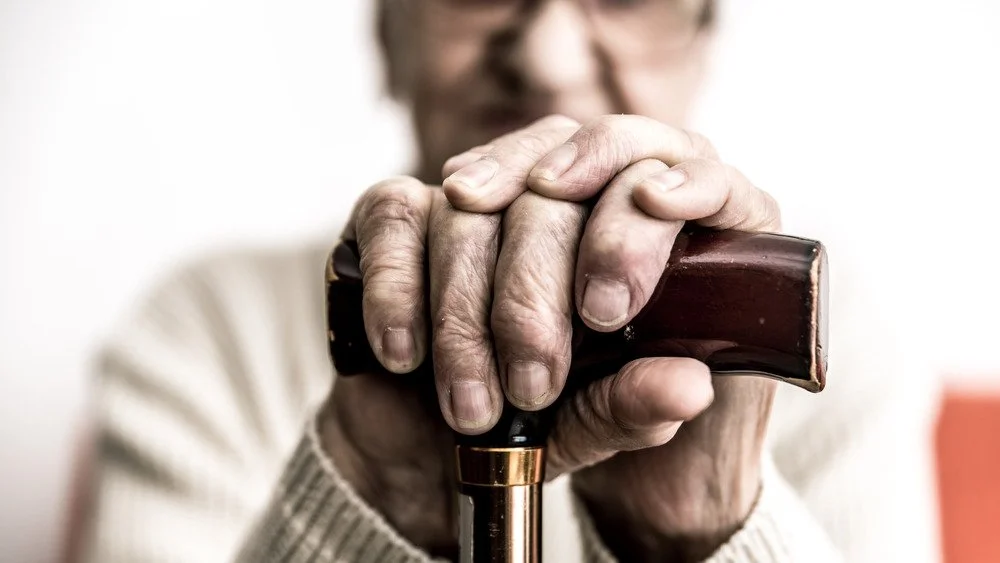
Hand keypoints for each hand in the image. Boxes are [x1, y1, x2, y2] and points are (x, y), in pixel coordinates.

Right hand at [322, 115, 720, 553]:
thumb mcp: (592, 423)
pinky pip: (397, 213)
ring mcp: (477, 190)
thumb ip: (636, 402)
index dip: (633, 230)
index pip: (665, 171)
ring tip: (473, 406)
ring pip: (472, 209)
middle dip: (534, 297)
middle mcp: (567, 186)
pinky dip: (400, 289)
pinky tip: (406, 353)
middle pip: (555, 193)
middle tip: (531, 383)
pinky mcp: (400, 207)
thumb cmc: (533, 420)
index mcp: (644, 225)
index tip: (605, 306)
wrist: (431, 443)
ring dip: (466, 319)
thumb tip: (688, 386)